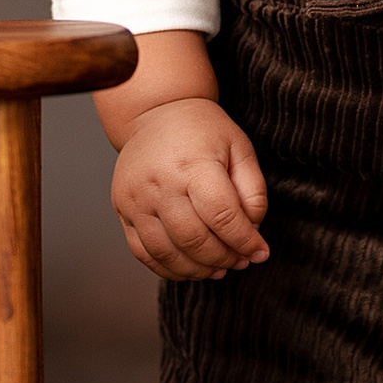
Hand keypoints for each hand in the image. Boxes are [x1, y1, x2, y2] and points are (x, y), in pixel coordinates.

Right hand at [113, 94, 270, 279]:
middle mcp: (159, 183)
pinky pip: (143, 252)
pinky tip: (190, 267)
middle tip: (240, 261)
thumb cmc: (203, 131)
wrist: (156, 113)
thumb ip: (253, 191)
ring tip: (218, 269)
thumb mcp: (240, 149)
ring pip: (168, 253)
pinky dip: (169, 269)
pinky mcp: (122, 210)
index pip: (222, 217)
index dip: (245, 241)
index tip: (260, 252)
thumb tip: (251, 232)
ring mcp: (136, 199)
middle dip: (224, 258)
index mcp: (193, 164)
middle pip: (195, 240)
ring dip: (198, 270)